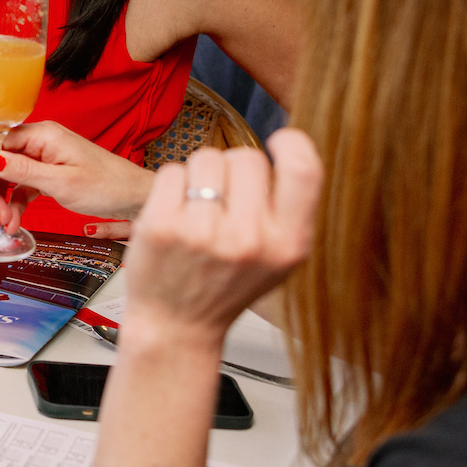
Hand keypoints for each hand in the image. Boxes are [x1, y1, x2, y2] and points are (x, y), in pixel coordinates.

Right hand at [0, 121, 155, 237]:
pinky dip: (15, 203)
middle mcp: (40, 142)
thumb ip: (23, 171)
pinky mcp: (47, 174)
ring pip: (7, 174)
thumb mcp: (61, 182)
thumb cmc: (107, 186)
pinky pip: (22, 186)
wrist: (134, 198)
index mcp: (43, 134)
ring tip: (3, 222)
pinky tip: (14, 221)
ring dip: (0, 199)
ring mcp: (43, 158)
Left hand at [122, 132, 319, 345]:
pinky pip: (172, 170)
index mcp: (288, 244)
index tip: (280, 141)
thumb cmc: (228, 286)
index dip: (294, 144)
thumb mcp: (279, 259)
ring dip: (200, 174)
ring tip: (199, 210)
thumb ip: (290, 210)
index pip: (304, 170)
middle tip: (224, 200)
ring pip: (206, 157)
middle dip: (234, 168)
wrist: (177, 325)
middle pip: (247, 156)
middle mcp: (249, 239)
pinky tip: (176, 215)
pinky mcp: (162, 226)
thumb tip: (293, 144)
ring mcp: (203, 232)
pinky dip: (172, 185)